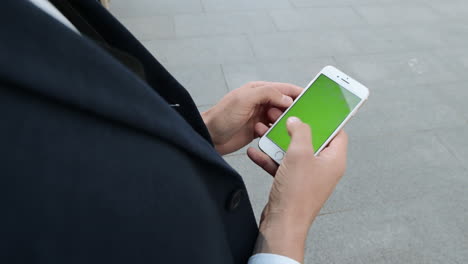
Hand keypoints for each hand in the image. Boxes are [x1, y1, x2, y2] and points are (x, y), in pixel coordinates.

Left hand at [202, 82, 301, 154]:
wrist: (209, 136)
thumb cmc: (222, 116)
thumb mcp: (244, 99)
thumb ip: (266, 94)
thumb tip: (286, 97)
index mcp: (257, 90)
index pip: (283, 88)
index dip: (297, 92)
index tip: (312, 98)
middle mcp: (259, 102)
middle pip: (284, 104)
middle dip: (291, 111)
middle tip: (295, 119)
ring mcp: (259, 117)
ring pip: (279, 118)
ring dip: (282, 123)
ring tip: (279, 128)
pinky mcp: (257, 130)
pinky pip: (272, 130)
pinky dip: (275, 133)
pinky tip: (275, 136)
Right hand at [248, 117, 347, 262]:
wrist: (282, 224)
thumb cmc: (297, 195)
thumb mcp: (299, 154)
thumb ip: (300, 132)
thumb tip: (298, 122)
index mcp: (333, 160)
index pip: (337, 133)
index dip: (326, 121)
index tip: (315, 111)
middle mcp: (323, 168)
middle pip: (312, 141)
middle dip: (295, 130)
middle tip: (285, 120)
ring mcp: (307, 176)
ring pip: (294, 152)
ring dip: (279, 143)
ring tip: (266, 133)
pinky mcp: (293, 183)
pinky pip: (283, 165)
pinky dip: (270, 158)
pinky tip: (257, 152)